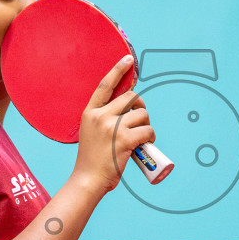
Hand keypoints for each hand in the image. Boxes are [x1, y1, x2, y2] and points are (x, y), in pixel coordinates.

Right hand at [72, 56, 155, 196]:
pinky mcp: (125, 139)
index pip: (105, 85)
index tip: (128, 59)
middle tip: (141, 118)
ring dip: (147, 124)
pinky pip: (147, 130)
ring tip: (143, 136)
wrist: (87, 179)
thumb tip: (127, 110)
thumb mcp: (91, 132)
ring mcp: (112, 127)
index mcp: (90, 113)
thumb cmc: (92, 159)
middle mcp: (100, 116)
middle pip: (131, 98)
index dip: (118, 70)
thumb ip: (104, 119)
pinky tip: (146, 144)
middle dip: (141, 106)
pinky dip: (151, 137)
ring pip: (142, 114)